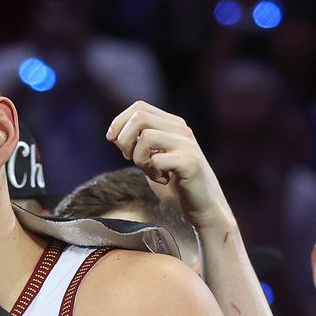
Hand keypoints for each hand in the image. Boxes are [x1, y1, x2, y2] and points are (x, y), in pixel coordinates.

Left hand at [105, 102, 229, 229]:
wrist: (202, 208)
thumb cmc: (175, 186)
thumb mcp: (150, 161)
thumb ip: (136, 146)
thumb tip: (113, 134)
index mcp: (172, 124)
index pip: (139, 107)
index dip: (119, 122)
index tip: (112, 141)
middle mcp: (181, 129)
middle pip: (140, 117)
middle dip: (125, 139)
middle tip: (130, 158)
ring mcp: (187, 144)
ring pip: (146, 136)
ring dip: (140, 158)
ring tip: (150, 172)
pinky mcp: (190, 162)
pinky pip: (157, 159)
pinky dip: (153, 173)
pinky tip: (164, 180)